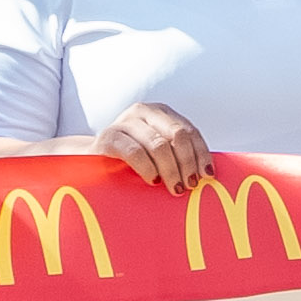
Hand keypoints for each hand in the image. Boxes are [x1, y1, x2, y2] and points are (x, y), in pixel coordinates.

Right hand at [95, 102, 211, 190]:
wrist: (93, 159)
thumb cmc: (132, 160)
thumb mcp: (158, 153)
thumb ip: (178, 155)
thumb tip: (208, 175)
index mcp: (161, 113)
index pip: (189, 131)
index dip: (201, 153)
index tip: (207, 175)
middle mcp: (144, 111)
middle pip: (177, 135)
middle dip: (188, 163)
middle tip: (190, 185)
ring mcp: (125, 122)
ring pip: (159, 145)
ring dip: (171, 170)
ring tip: (176, 188)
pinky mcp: (108, 136)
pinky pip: (135, 152)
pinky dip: (148, 169)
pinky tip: (153, 181)